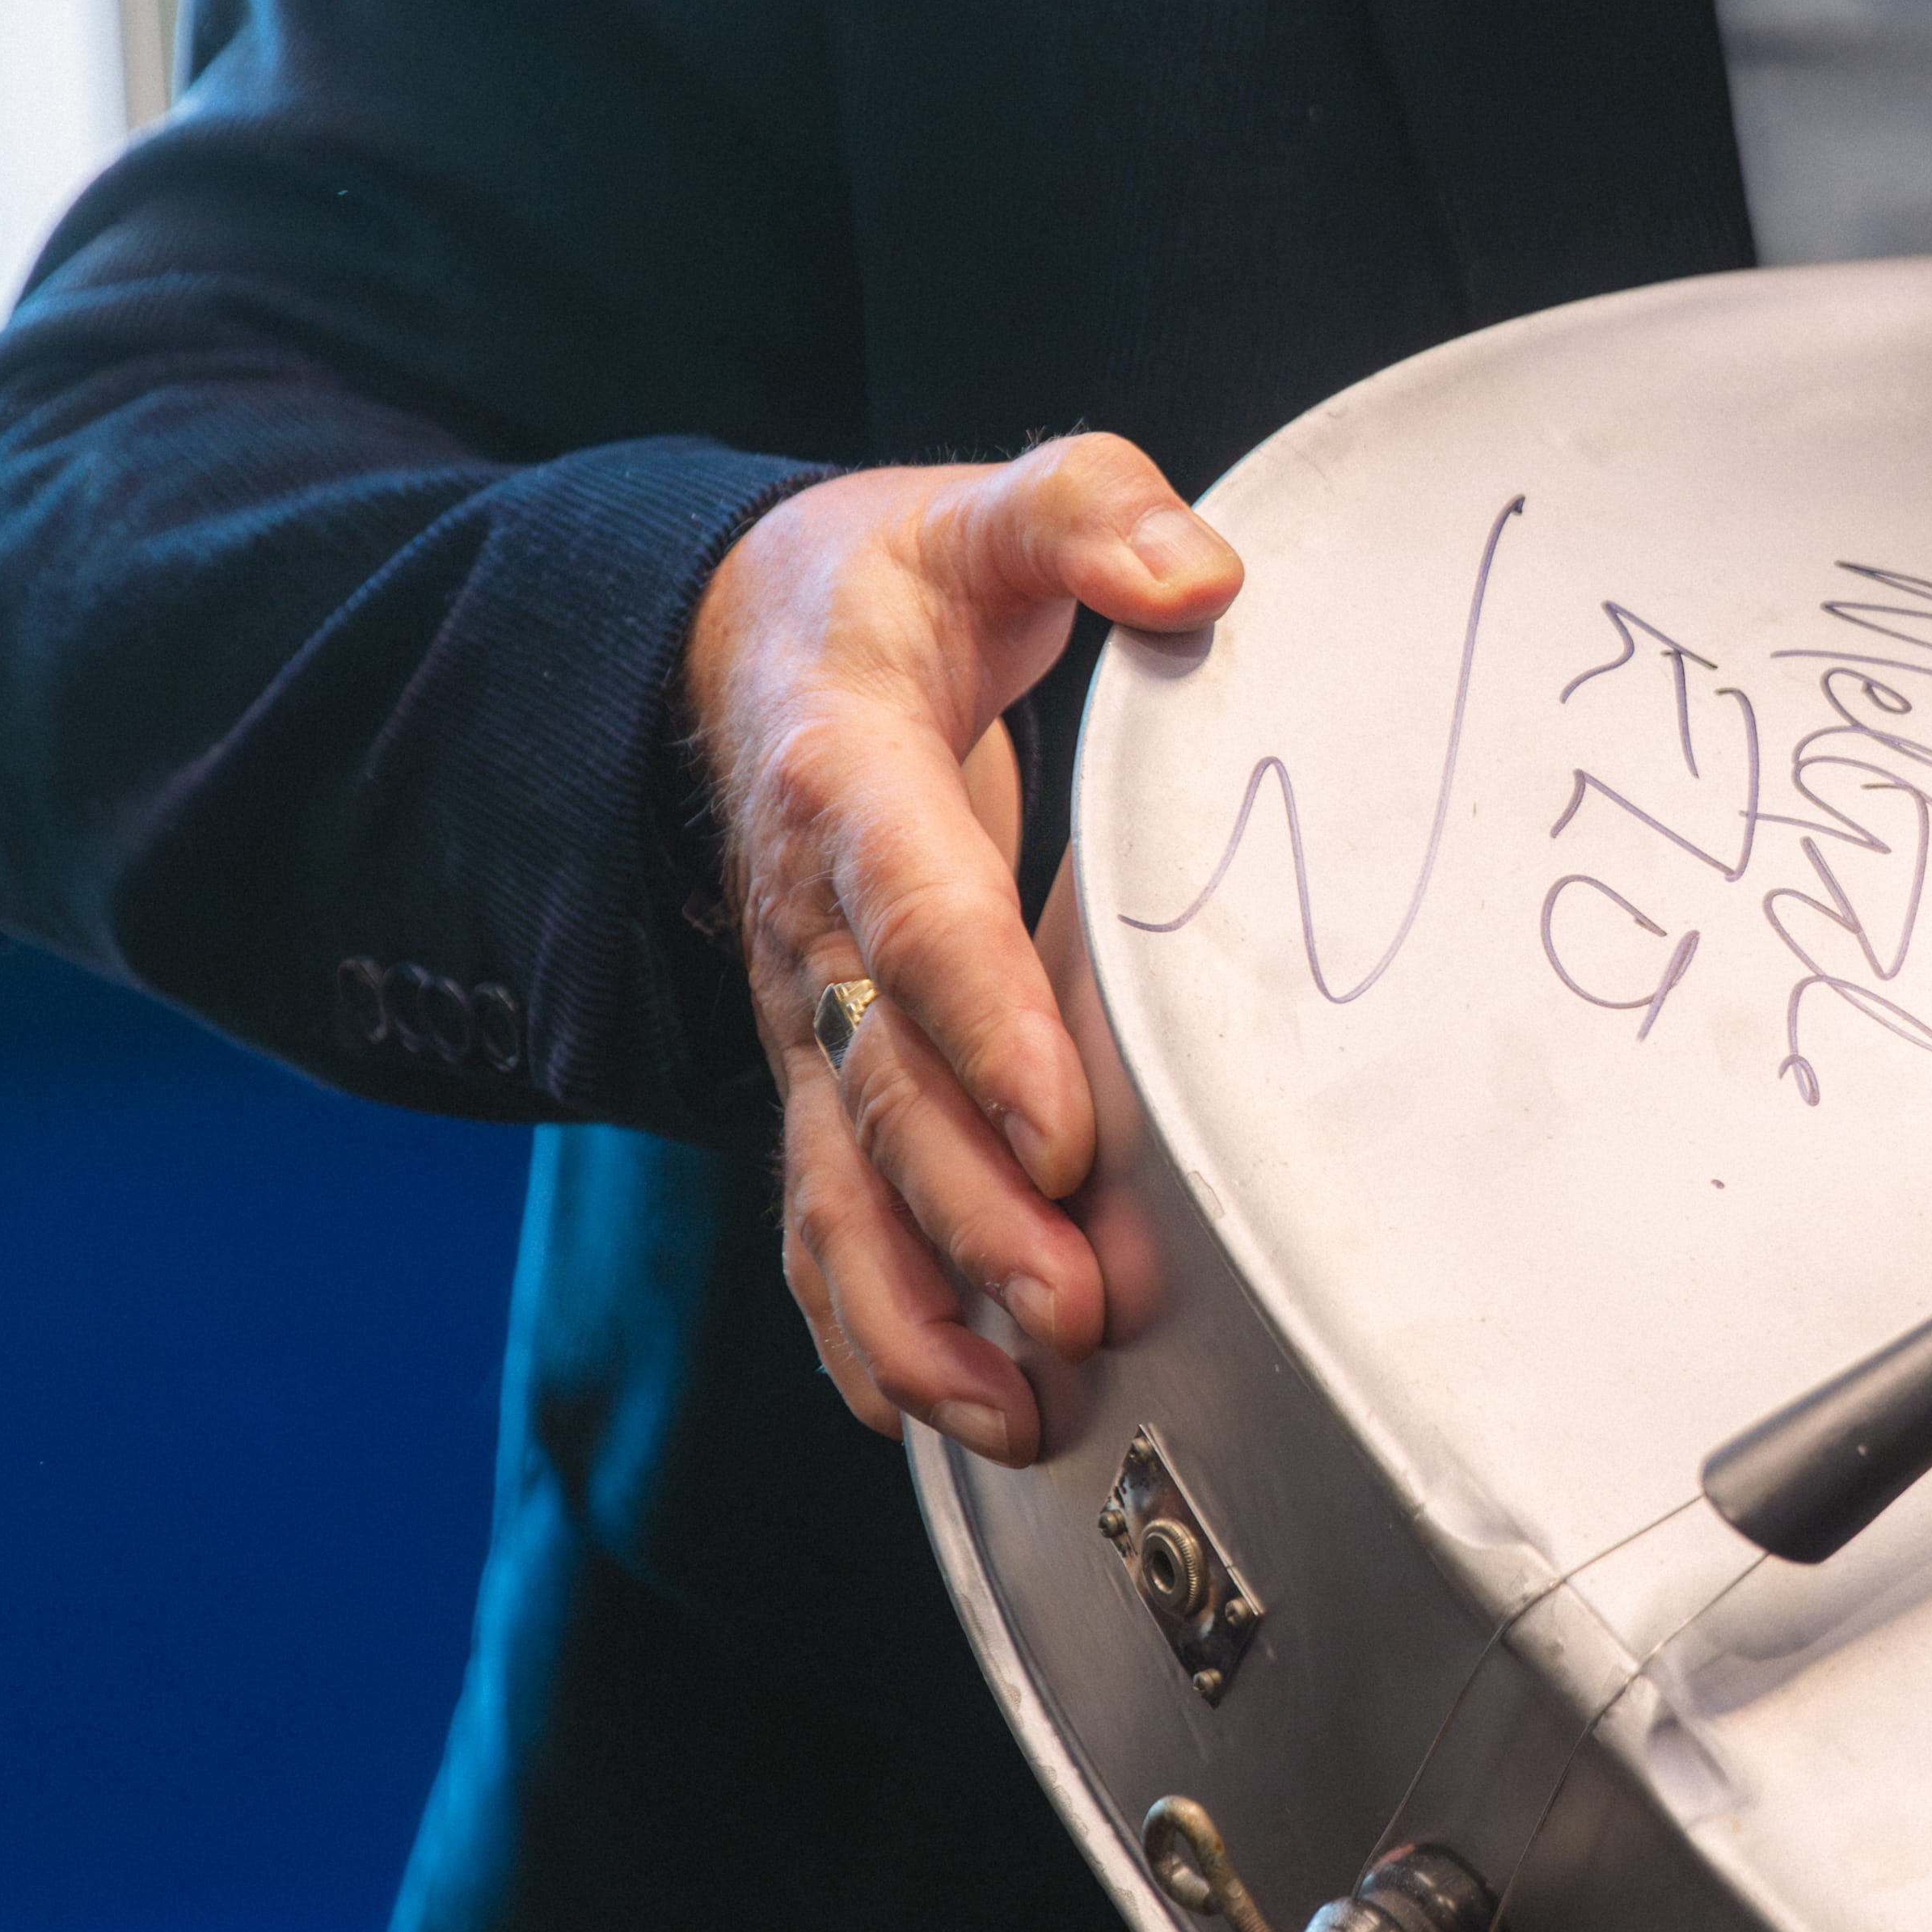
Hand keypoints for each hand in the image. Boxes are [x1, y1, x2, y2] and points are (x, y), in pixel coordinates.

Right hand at [688, 436, 1242, 1463]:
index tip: (1060, 1133)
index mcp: (845, 786)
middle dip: (969, 1217)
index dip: (979, 1028)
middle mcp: (810, 928)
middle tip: (1074, 1310)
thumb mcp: (974, 513)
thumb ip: (1085, 512)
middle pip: (879, 1094)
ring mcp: (805, 1020)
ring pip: (840, 1191)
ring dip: (920, 1313)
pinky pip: (825, 1220)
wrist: (728, 646)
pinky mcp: (820, 1075)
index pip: (913, 919)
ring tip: (1017, 1414)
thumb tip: (1203, 572)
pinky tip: (935, 1419)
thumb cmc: (882, 588)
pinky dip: (869, 1328)